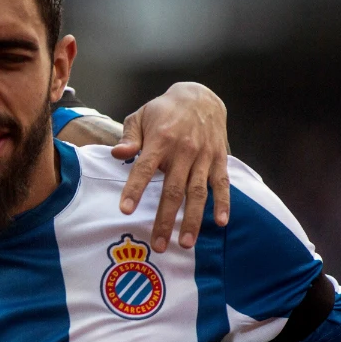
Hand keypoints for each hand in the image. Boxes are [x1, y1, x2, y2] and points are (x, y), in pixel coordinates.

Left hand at [113, 82, 229, 252]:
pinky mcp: (219, 159)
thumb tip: (117, 154)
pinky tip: (220, 223)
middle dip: (165, 219)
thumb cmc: (163, 111)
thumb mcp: (141, 116)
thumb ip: (130, 137)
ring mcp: (204, 156)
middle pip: (173, 190)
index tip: (126, 211)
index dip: (135, 190)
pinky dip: (223, 203)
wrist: (200, 96)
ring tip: (185, 243)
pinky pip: (222, 184)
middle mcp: (184, 151)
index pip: (144, 169)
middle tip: (158, 245)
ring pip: (197, 193)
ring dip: (192, 219)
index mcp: (161, 140)